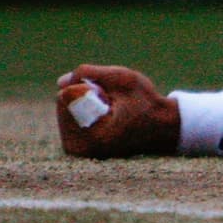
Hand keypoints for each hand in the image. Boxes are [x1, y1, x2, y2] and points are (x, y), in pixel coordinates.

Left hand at [56, 65, 180, 158]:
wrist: (162, 129)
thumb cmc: (146, 103)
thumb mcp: (124, 79)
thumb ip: (89, 73)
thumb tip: (60, 83)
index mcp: (92, 137)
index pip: (67, 96)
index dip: (92, 88)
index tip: (115, 101)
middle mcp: (78, 148)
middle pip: (62, 102)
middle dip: (85, 95)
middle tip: (114, 105)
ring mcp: (74, 149)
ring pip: (63, 108)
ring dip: (83, 102)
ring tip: (110, 111)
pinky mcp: (73, 148)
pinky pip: (66, 116)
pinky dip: (81, 109)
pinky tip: (101, 116)